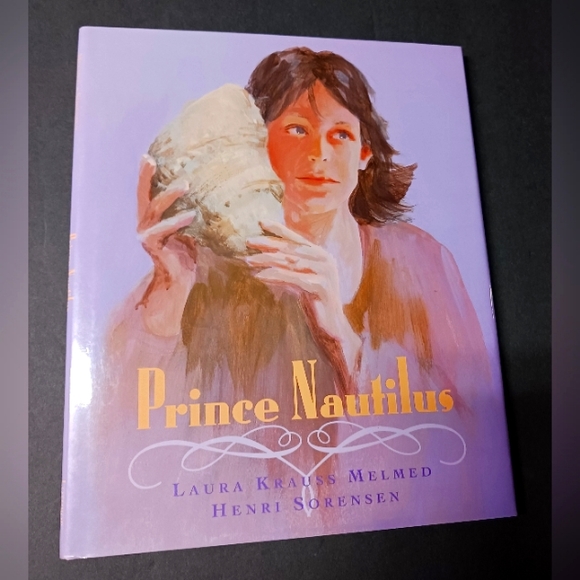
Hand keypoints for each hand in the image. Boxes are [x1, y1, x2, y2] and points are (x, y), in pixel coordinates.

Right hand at [136, 154, 196, 335]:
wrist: (179, 280)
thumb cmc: (186, 254)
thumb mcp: (189, 230)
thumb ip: (191, 212)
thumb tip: (210, 195)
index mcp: (152, 218)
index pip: (147, 192)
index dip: (146, 175)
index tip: (148, 155)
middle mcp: (145, 224)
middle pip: (143, 195)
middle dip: (146, 176)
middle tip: (152, 160)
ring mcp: (146, 234)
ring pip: (155, 209)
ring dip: (170, 195)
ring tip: (186, 184)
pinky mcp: (152, 246)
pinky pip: (165, 230)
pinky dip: (178, 221)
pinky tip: (192, 214)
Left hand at [245, 220, 360, 390]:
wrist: (332, 327)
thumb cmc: (315, 304)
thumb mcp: (300, 281)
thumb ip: (289, 268)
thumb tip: (266, 257)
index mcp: (321, 255)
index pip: (297, 238)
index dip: (279, 230)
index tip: (260, 222)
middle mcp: (325, 260)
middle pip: (291, 248)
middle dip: (268, 244)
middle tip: (248, 241)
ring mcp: (325, 272)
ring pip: (290, 262)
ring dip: (267, 260)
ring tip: (248, 260)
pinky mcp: (321, 286)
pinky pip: (292, 278)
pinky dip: (274, 276)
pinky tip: (260, 276)